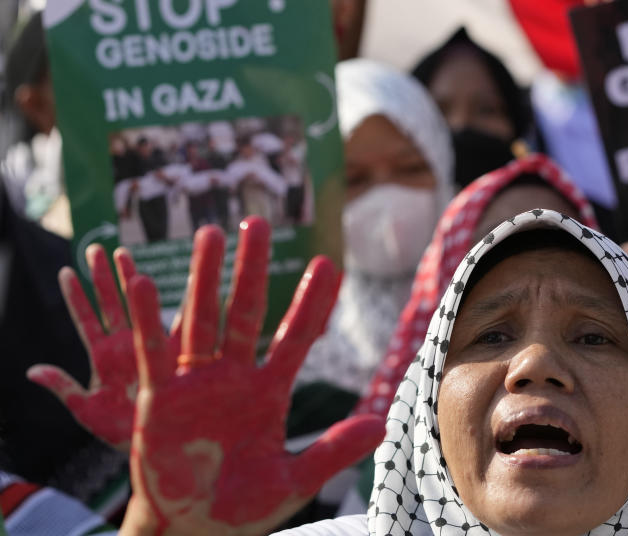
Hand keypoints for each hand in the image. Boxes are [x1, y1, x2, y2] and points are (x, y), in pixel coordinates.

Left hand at [27, 244, 170, 450]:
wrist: (160, 443)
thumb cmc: (123, 433)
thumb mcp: (87, 411)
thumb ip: (63, 387)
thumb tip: (31, 370)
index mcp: (103, 357)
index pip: (86, 320)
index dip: (76, 297)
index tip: (65, 271)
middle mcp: (126, 345)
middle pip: (111, 303)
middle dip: (102, 276)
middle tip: (96, 248)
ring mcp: (150, 344)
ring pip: (139, 304)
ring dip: (130, 278)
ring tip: (122, 251)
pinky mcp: (173, 350)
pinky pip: (174, 321)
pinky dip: (174, 299)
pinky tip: (172, 278)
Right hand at [121, 218, 383, 534]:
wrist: (190, 528)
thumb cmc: (242, 506)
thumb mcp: (293, 481)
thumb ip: (332, 451)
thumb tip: (381, 424)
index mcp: (269, 390)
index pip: (296, 336)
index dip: (312, 302)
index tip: (329, 263)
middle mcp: (233, 375)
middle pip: (246, 311)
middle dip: (252, 269)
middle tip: (258, 222)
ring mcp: (195, 382)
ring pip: (201, 319)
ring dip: (204, 277)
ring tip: (210, 234)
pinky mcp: (157, 398)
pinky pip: (153, 352)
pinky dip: (151, 320)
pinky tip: (146, 282)